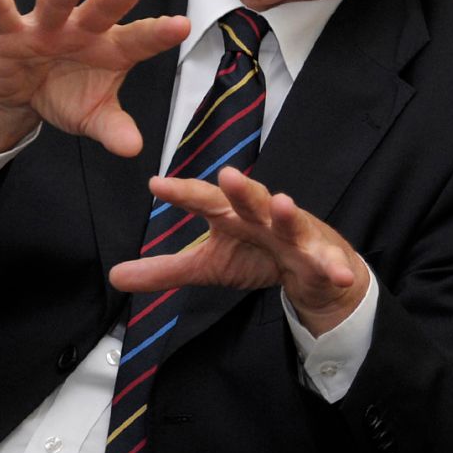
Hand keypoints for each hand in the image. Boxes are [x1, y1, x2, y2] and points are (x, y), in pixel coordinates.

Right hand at [0, 0, 189, 155]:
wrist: (19, 93)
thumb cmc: (65, 94)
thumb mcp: (92, 117)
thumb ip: (114, 128)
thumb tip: (134, 149)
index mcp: (110, 48)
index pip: (139, 39)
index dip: (159, 33)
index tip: (183, 24)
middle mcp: (81, 29)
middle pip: (103, 8)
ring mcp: (45, 27)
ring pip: (58, 0)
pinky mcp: (10, 32)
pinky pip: (0, 12)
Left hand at [108, 166, 368, 335]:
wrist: (314, 271)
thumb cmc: (259, 256)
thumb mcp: (208, 265)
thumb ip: (164, 270)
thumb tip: (114, 276)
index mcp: (233, 215)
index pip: (205, 200)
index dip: (183, 193)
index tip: (156, 185)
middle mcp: (263, 217)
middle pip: (251, 199)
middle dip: (242, 188)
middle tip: (227, 176)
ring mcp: (295, 235)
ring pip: (291, 221)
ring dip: (287, 213)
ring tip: (282, 203)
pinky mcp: (322, 256)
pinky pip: (328, 261)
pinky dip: (334, 265)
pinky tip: (337, 271)